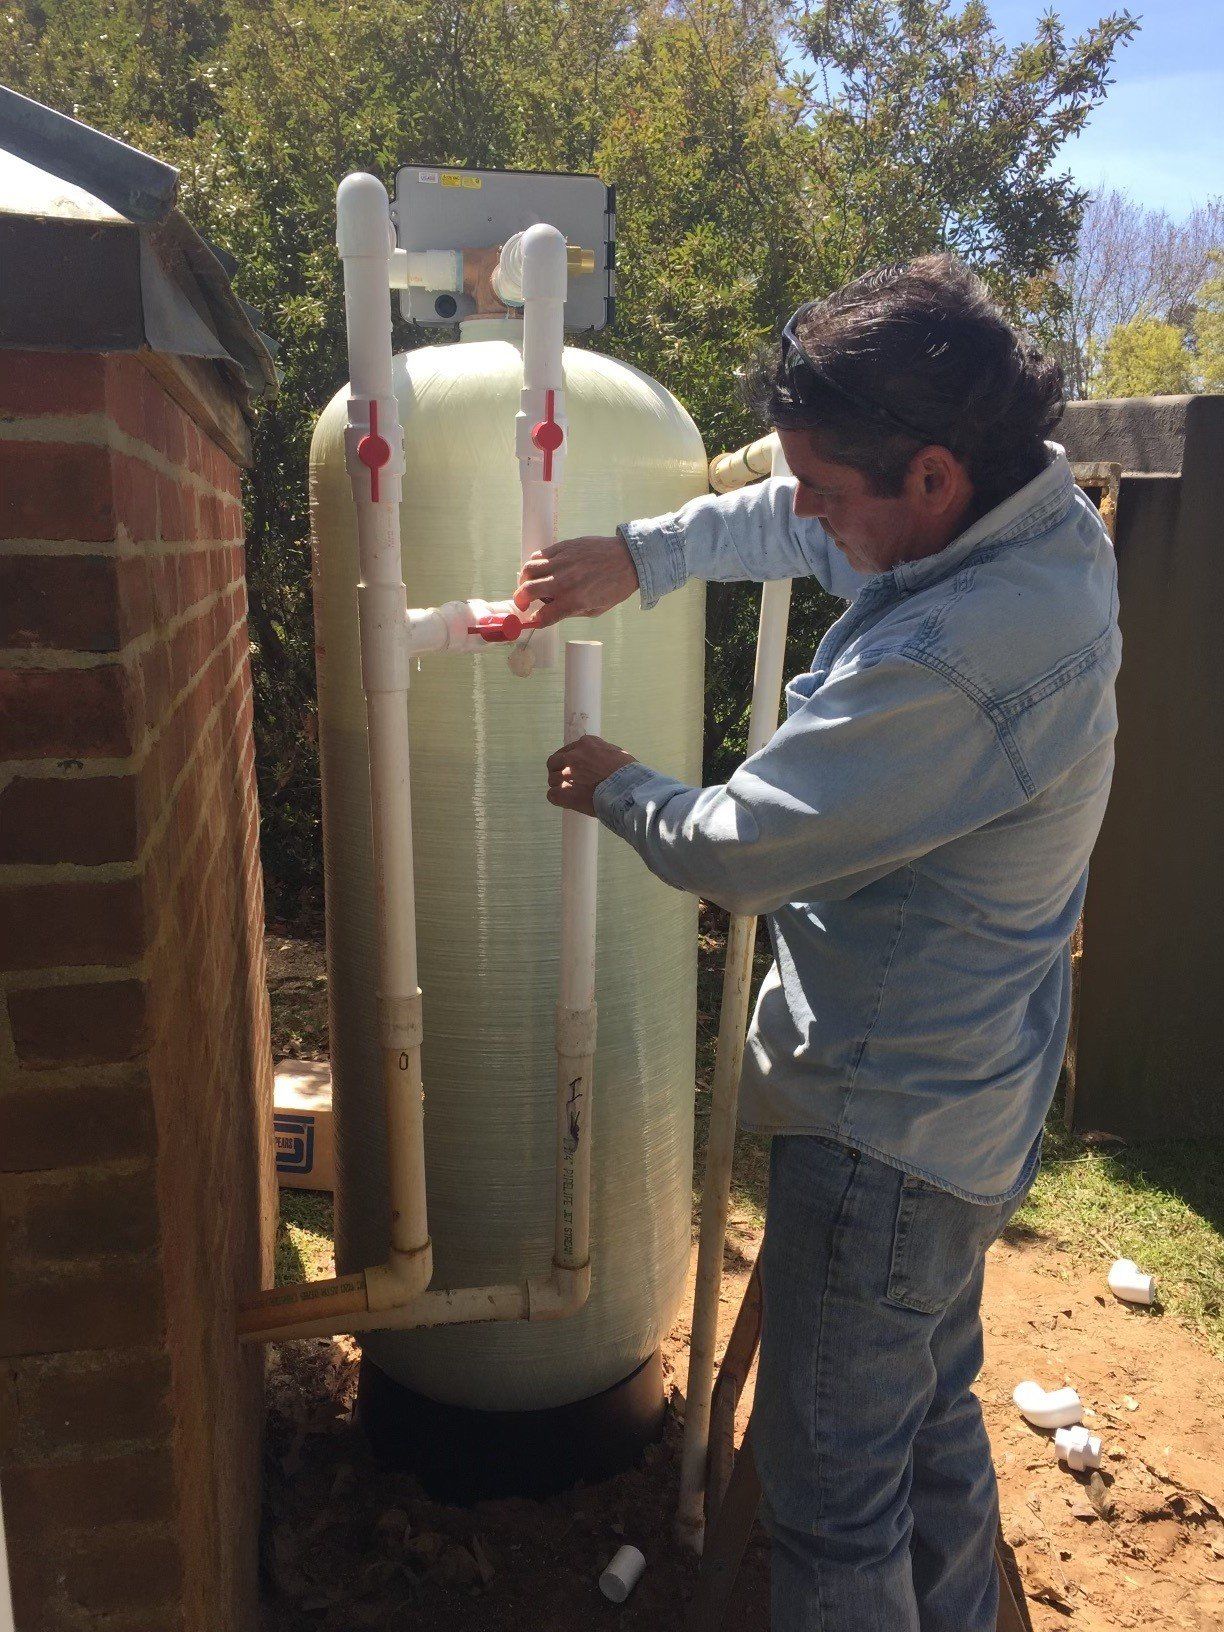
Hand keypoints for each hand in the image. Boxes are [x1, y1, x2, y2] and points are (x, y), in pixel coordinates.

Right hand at [514, 535, 638, 627]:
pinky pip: (539, 555)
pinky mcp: (564, 547)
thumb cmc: (616, 586)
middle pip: (528, 591)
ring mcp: (563, 562)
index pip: (543, 615)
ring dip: (524, 580)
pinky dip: (535, 564)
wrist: (629, 559)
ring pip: (529, 570)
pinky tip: (541, 569)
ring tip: (529, 584)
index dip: (535, 620)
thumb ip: (571, 612)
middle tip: (523, 603)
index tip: (534, 619)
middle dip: (520, 600)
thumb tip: (552, 612)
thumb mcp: (596, 609)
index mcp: (575, 601)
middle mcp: (565, 581)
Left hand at [546, 735, 636, 816]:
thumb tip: (602, 759)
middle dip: (559, 771)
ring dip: (560, 786)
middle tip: (568, 781)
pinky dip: (558, 799)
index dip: (570, 762)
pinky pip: (551, 795)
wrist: (627, 791)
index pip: (568, 750)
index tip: (575, 769)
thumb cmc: (629, 775)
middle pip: (554, 762)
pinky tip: (567, 802)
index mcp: (586, 744)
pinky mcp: (563, 792)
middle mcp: (572, 756)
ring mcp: (566, 774)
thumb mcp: (617, 754)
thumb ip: (603, 754)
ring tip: (572, 794)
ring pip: (552, 779)